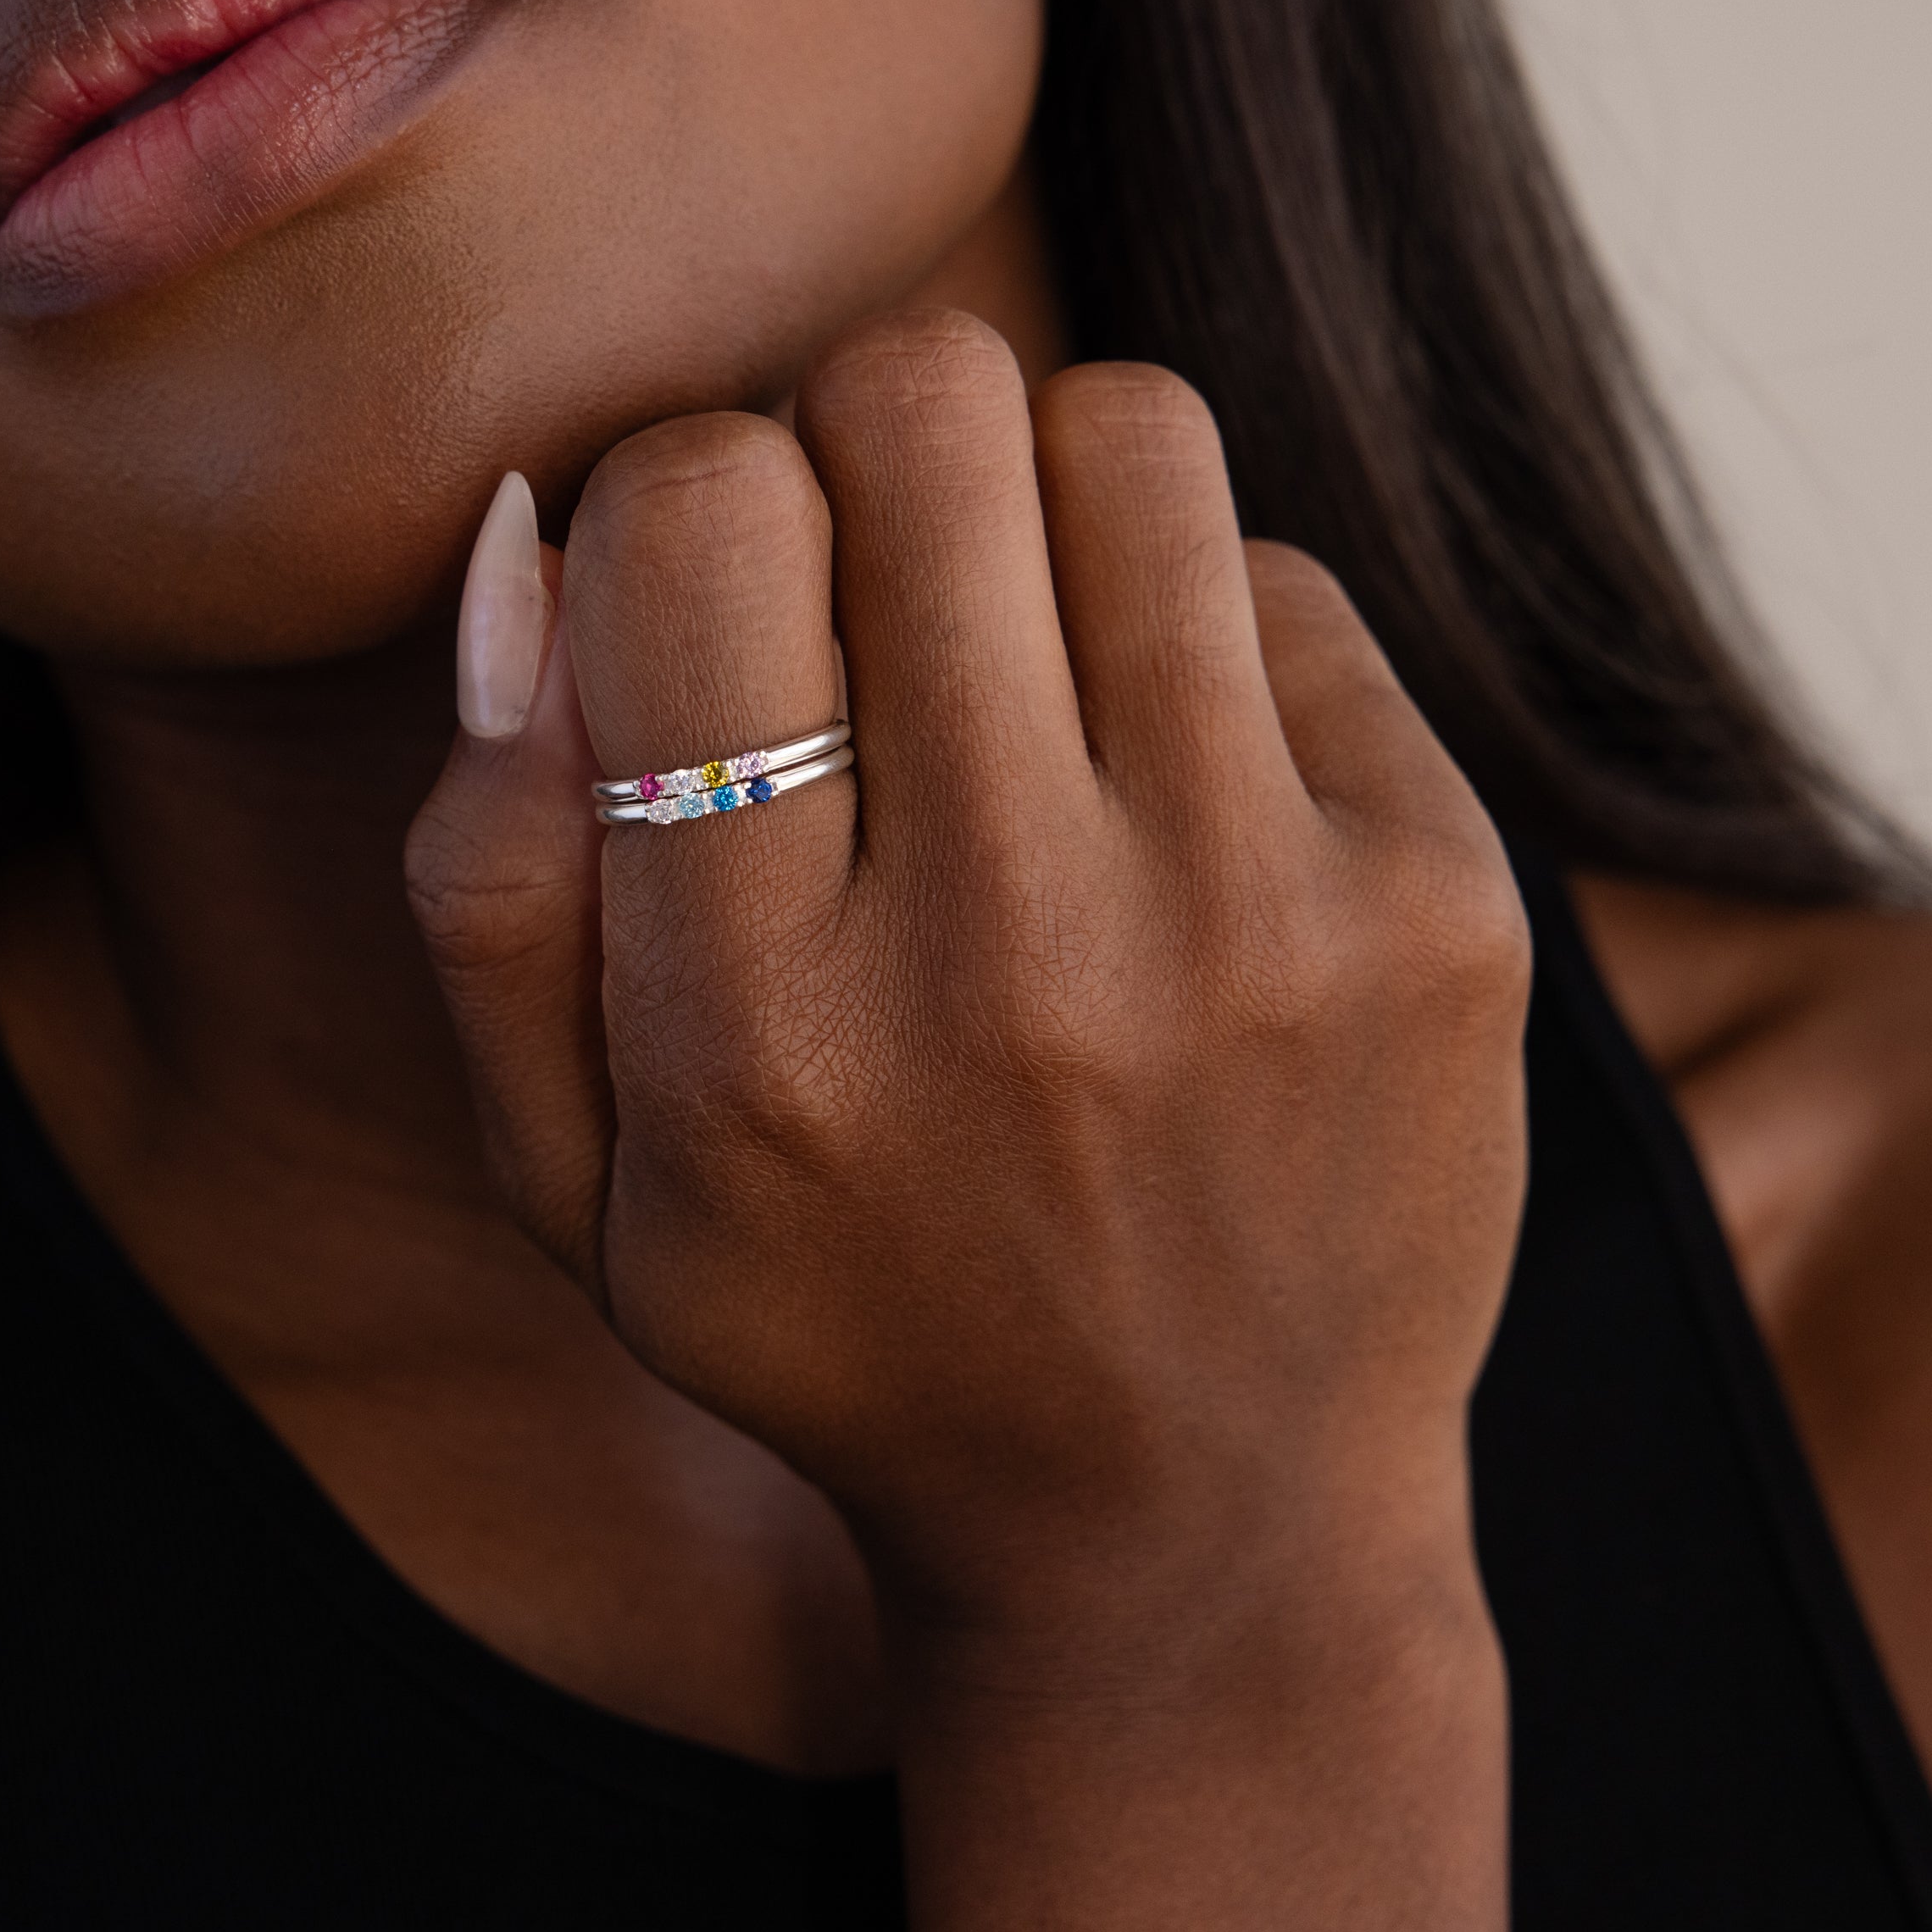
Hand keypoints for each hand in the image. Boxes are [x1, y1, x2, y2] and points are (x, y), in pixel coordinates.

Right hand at [408, 309, 1528, 1664]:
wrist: (1191, 1523)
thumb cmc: (847, 1320)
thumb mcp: (578, 1180)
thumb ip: (490, 873)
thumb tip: (532, 535)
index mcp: (759, 1035)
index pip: (701, 517)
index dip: (683, 502)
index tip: (715, 617)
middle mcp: (1018, 959)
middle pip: (924, 408)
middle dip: (857, 450)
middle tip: (870, 597)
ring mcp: (1260, 924)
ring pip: (1129, 433)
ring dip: (1035, 501)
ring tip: (1021, 662)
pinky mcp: (1442, 900)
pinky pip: (1285, 579)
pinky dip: (1197, 638)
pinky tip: (1169, 800)